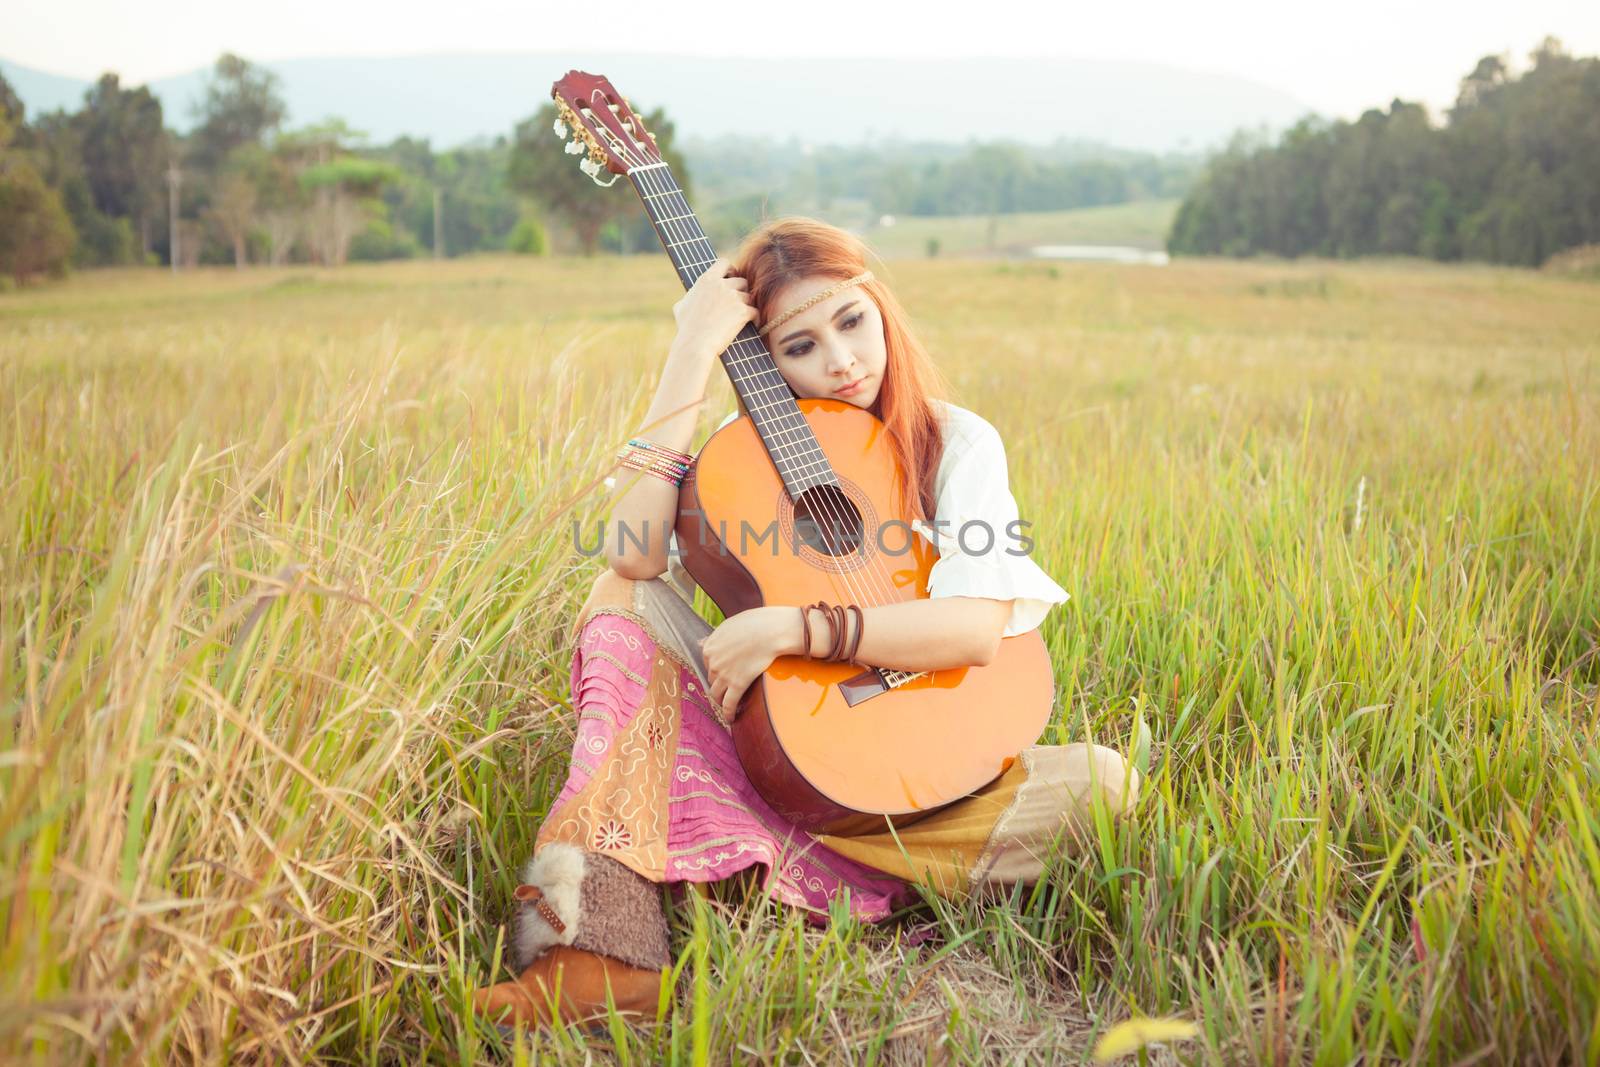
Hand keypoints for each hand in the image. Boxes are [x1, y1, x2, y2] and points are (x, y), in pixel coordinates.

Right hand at [670, 256, 758, 364]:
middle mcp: (721, 285)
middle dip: (741, 291)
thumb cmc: (686, 329)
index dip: (730, 270)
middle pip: (742, 281)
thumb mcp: (681, 307)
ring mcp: (733, 297)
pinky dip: (755, 319)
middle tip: (738, 303)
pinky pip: (755, 311)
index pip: (724, 263)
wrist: (695, 344)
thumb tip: (691, 295)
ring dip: (747, 306)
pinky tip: (752, 324)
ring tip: (741, 317)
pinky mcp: (743, 311)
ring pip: (749, 297)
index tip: (730, 279)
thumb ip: (690, 296)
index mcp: (706, 280)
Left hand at [699, 606, 791, 722]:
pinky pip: (728, 704)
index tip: (724, 673)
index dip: (717, 669)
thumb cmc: (754, 624)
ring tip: (726, 706)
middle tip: (728, 688)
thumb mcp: (729, 625)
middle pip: (712, 679)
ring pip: (716, 694)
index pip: (708, 664)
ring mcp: (723, 675)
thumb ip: (714, 637)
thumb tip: (700, 642)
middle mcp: (712, 662)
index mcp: (709, 647)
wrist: (771, 631)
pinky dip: (728, 713)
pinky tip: (731, 719)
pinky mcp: (737, 685)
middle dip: (719, 683)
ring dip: (720, 700)